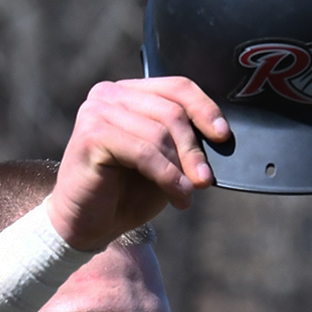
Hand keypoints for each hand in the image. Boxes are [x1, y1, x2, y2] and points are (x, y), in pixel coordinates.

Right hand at [47, 77, 229, 251]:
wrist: (89, 224)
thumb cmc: (126, 192)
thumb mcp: (166, 161)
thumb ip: (184, 141)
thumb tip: (220, 135)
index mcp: (129, 92)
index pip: (176, 86)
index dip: (204, 109)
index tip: (223, 136)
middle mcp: (109, 94)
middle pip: (171, 110)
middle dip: (193, 149)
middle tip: (204, 180)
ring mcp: (96, 112)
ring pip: (159, 133)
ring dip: (180, 169)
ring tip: (185, 196)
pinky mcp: (90, 136)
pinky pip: (143, 152)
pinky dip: (166, 176)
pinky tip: (177, 196)